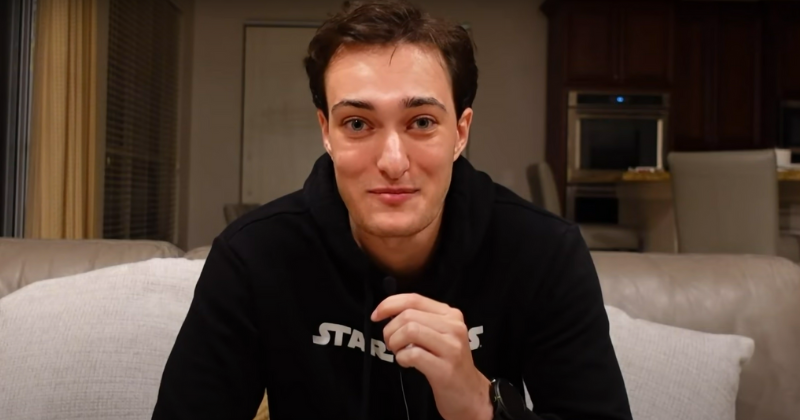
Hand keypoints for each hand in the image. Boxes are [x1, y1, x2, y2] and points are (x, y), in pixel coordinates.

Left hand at [371, 293, 492, 419]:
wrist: (468, 393)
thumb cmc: (447, 362)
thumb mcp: (439, 334)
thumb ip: (420, 319)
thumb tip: (387, 311)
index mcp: (451, 314)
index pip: (414, 299)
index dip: (389, 304)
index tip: (376, 315)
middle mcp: (454, 327)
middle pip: (408, 315)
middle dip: (390, 329)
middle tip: (391, 343)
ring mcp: (452, 347)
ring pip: (409, 330)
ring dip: (395, 343)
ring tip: (399, 352)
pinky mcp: (445, 369)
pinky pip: (412, 354)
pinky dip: (401, 358)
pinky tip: (406, 363)